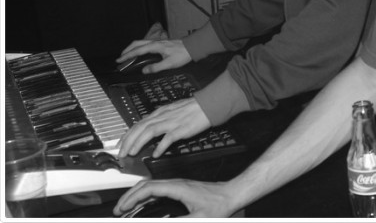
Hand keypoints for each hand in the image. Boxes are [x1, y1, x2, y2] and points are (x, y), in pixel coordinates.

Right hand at [113, 178, 237, 217]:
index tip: (123, 207)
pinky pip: (158, 190)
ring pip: (150, 186)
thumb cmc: (218, 204)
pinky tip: (141, 205)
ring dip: (136, 196)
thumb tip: (160, 222)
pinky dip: (146, 196)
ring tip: (125, 208)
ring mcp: (177, 185)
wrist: (230, 194)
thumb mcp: (199, 218)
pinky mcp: (179, 188)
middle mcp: (175, 183)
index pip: (149, 188)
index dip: (133, 198)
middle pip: (146, 185)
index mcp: (178, 187)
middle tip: (118, 210)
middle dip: (129, 196)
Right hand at [117, 39, 191, 73]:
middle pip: (136, 43)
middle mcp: (155, 42)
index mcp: (155, 46)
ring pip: (141, 42)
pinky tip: (140, 53)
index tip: (119, 60)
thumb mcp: (170, 63)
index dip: (127, 55)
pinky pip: (146, 44)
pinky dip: (139, 48)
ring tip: (127, 55)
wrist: (192, 47)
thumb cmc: (183, 54)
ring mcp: (158, 42)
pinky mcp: (160, 43)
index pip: (137, 50)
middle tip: (120, 58)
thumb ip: (156, 67)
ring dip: (132, 48)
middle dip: (127, 50)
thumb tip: (144, 70)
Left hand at [117, 97, 210, 157]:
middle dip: (128, 141)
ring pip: (149, 132)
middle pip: (140, 128)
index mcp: (159, 113)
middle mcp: (162, 116)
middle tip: (121, 153)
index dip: (127, 135)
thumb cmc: (192, 109)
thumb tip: (151, 129)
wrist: (207, 105)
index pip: (138, 123)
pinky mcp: (181, 128)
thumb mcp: (172, 111)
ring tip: (132, 153)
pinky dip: (160, 146)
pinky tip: (156, 154)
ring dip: (138, 143)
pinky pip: (168, 138)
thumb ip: (161, 120)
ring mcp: (171, 122)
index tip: (120, 145)